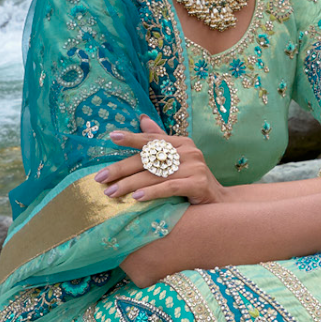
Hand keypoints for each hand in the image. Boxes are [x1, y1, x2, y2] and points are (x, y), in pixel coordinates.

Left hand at [99, 116, 224, 206]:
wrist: (220, 203)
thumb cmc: (192, 180)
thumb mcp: (177, 159)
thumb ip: (160, 140)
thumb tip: (142, 118)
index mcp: (181, 142)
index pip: (151, 139)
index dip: (132, 137)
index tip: (112, 137)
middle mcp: (189, 151)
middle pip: (148, 158)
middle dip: (122, 168)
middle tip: (100, 178)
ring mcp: (195, 167)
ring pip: (155, 174)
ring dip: (130, 184)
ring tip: (111, 192)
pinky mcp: (199, 184)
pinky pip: (170, 187)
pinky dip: (152, 193)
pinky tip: (136, 199)